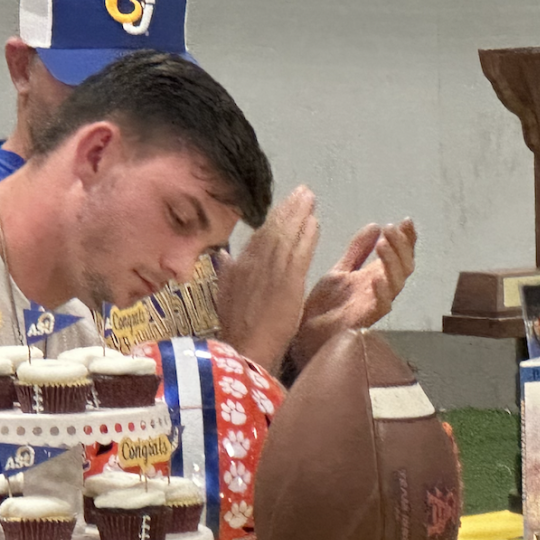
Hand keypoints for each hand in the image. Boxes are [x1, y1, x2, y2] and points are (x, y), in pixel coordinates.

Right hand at [215, 185, 319, 373]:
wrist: (245, 348)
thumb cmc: (236, 328)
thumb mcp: (224, 295)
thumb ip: (227, 273)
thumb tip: (224, 256)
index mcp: (238, 266)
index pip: (259, 236)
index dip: (273, 217)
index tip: (285, 203)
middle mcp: (253, 263)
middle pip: (274, 229)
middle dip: (289, 208)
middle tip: (303, 191)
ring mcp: (271, 272)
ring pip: (287, 236)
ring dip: (300, 215)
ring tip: (310, 199)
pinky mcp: (288, 283)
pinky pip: (299, 253)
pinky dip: (307, 236)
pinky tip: (315, 223)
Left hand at [289, 218, 416, 368]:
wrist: (302, 333)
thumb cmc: (323, 306)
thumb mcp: (340, 270)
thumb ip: (357, 250)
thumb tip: (376, 225)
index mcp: (375, 277)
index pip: (400, 255)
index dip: (406, 239)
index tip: (405, 221)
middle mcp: (379, 290)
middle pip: (405, 266)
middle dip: (402, 246)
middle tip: (392, 229)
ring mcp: (373, 305)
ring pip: (397, 283)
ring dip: (393, 261)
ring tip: (383, 243)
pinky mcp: (364, 319)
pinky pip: (382, 306)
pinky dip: (382, 291)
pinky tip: (376, 277)